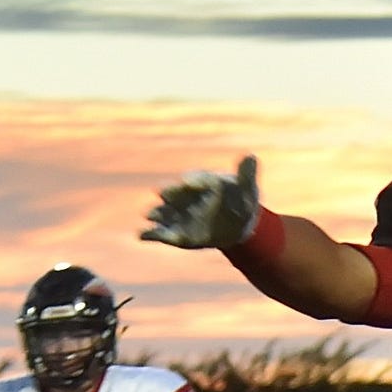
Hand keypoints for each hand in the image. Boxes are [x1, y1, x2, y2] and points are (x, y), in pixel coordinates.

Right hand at [143, 155, 262, 249]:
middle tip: (164, 192)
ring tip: (150, 215)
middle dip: (170, 193)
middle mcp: (184, 197)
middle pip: (173, 193)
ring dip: (157, 214)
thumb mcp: (246, 188)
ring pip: (163, 213)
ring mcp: (178, 215)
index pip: (194, 179)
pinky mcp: (175, 234)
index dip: (193, 180)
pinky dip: (150, 234)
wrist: (237, 224)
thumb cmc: (240, 200)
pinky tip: (141, 236)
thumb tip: (250, 156)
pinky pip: (159, 234)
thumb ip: (246, 174)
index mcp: (200, 182)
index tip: (189, 182)